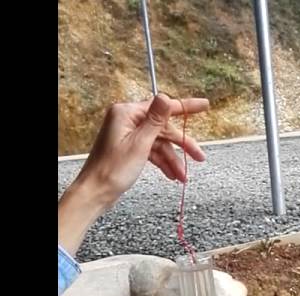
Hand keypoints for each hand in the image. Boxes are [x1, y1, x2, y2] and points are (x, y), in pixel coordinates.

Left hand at [73, 94, 208, 207]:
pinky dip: (163, 163)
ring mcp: (128, 135)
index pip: (163, 107)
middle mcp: (127, 121)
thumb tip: (165, 97)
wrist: (95, 193)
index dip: (186, 107)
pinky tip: (172, 175)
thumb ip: (155, 120)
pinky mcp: (129, 148)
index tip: (204, 105)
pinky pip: (152, 151)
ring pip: (160, 143)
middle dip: (181, 145)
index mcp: (127, 113)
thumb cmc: (111, 170)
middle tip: (199, 156)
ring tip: (183, 176)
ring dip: (173, 159)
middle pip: (163, 129)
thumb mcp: (140, 144)